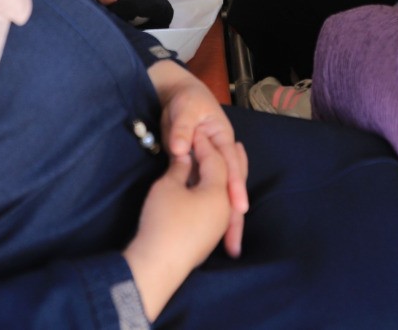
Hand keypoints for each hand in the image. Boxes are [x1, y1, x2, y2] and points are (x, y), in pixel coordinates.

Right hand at [124, 130, 242, 320]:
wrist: (158, 263)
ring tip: (228, 167)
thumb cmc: (164, 219)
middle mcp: (225, 209)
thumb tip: (185, 155)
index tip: (195, 133)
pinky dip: (218, 194)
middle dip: (232, 161)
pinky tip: (209, 194)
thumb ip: (179, 167)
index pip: (215, 160)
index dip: (203, 144)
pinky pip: (219, 208)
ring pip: (226, 195)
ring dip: (227, 178)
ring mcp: (218, 226)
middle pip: (230, 178)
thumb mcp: (168, 186)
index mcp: (218, 192)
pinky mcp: (208, 238)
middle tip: (240, 146)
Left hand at [149, 61, 249, 255]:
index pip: (231, 166)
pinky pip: (205, 195)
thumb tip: (180, 149)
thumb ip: (182, 129)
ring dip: (225, 221)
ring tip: (229, 247)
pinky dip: (209, 213)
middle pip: (231, 188)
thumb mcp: (186, 110)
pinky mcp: (197, 173)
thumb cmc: (186, 101)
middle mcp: (222, 156)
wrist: (176, 97)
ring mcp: (211, 167)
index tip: (239, 207)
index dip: (235, 187)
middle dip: (234, 216)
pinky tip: (210, 234)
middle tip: (234, 244)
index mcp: (224, 139)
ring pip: (220, 196)